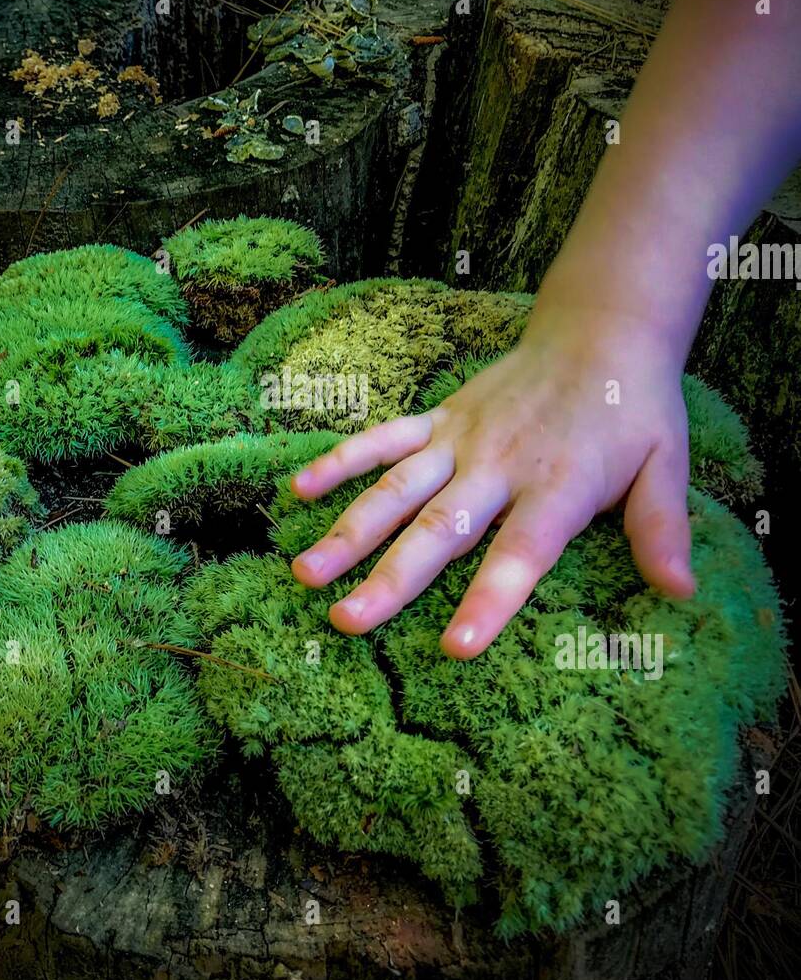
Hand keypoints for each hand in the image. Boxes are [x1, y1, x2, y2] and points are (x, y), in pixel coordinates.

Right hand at [289, 305, 696, 658]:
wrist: (599, 332)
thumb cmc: (632, 410)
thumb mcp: (667, 465)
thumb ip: (663, 529)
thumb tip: (679, 593)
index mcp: (558, 487)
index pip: (520, 554)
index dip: (489, 600)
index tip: (456, 648)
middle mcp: (500, 465)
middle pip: (439, 529)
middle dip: (390, 579)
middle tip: (345, 622)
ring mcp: (461, 440)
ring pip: (396, 489)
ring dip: (348, 530)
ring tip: (306, 572)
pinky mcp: (440, 419)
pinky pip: (384, 438)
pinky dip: (342, 460)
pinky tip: (299, 489)